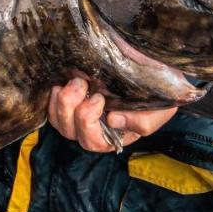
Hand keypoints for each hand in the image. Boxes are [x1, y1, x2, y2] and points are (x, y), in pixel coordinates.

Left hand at [47, 77, 176, 152]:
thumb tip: (113, 121)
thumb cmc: (159, 93)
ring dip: (60, 101)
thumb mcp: (159, 110)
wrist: (157, 70)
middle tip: (81, 84)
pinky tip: (60, 82)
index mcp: (114, 136)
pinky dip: (52, 97)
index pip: (92, 141)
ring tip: (73, 82)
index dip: (88, 122)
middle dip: (70, 108)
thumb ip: (141, 122)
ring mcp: (81, 115)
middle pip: (70, 131)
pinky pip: (52, 108)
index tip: (98, 98)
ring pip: (58, 121)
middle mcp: (95, 129)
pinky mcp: (72, 99)